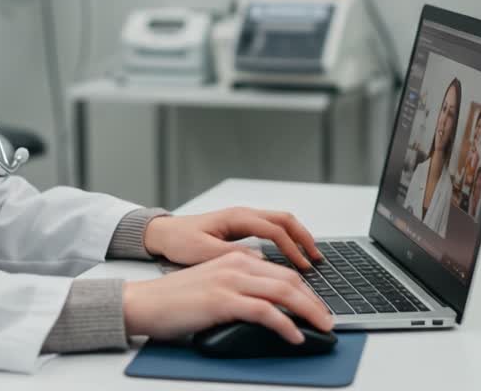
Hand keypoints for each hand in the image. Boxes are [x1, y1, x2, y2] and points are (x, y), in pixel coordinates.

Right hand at [123, 252, 335, 342]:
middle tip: (328, 319)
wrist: (144, 302)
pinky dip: (285, 324)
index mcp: (235, 259)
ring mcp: (230, 281)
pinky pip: (265, 311)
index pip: (282, 271)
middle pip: (289, 279)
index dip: (306, 290)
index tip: (318, 307)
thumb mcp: (213, 284)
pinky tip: (295, 336)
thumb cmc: (175, 299)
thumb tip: (266, 302)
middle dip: (315, 301)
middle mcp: (236, 265)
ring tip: (322, 328)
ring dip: (309, 311)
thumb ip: (239, 285)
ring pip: (283, 291)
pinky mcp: (223, 301)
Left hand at [143, 207, 323, 268]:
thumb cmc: (179, 241)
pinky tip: (291, 254)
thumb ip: (231, 255)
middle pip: (284, 219)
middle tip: (317, 258)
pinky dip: (287, 239)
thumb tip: (260, 260)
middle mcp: (243, 214)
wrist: (163, 234)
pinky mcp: (240, 227)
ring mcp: (243, 219)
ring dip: (298, 237)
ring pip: (280, 222)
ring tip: (310, 256)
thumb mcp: (203, 252)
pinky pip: (271, 228)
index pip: (274, 230)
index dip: (292, 249)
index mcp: (237, 218)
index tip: (302, 267)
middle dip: (304, 238)